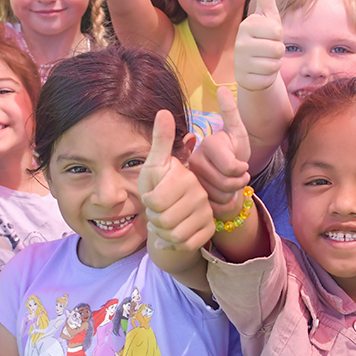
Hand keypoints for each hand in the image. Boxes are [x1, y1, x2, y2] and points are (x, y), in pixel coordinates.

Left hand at [138, 110, 212, 253]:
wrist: (172, 210)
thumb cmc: (159, 185)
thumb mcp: (155, 164)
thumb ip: (160, 140)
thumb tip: (163, 110)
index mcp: (186, 177)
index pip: (155, 201)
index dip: (148, 203)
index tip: (151, 196)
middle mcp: (201, 194)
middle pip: (163, 221)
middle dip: (154, 219)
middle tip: (157, 211)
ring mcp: (206, 213)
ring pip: (174, 236)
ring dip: (162, 233)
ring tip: (162, 222)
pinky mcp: (208, 230)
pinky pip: (184, 245)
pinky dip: (171, 244)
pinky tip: (169, 235)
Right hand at [190, 89, 252, 218]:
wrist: (225, 173)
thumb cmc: (235, 151)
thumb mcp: (238, 132)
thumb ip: (231, 113)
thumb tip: (223, 88)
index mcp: (207, 145)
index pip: (232, 168)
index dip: (242, 170)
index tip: (242, 165)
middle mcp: (194, 162)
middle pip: (227, 184)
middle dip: (239, 183)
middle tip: (239, 176)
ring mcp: (191, 181)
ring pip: (221, 197)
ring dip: (232, 194)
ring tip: (230, 184)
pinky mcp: (192, 198)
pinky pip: (215, 208)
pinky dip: (223, 205)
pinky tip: (221, 196)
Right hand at [233, 0, 284, 93]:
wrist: (253, 65)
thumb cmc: (264, 37)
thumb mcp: (267, 15)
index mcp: (246, 25)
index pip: (277, 31)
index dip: (278, 35)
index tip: (268, 35)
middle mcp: (239, 43)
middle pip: (278, 49)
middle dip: (278, 51)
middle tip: (268, 49)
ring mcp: (240, 63)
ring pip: (274, 65)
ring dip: (274, 64)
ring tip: (264, 60)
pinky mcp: (244, 80)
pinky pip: (268, 78)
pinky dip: (268, 77)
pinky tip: (259, 72)